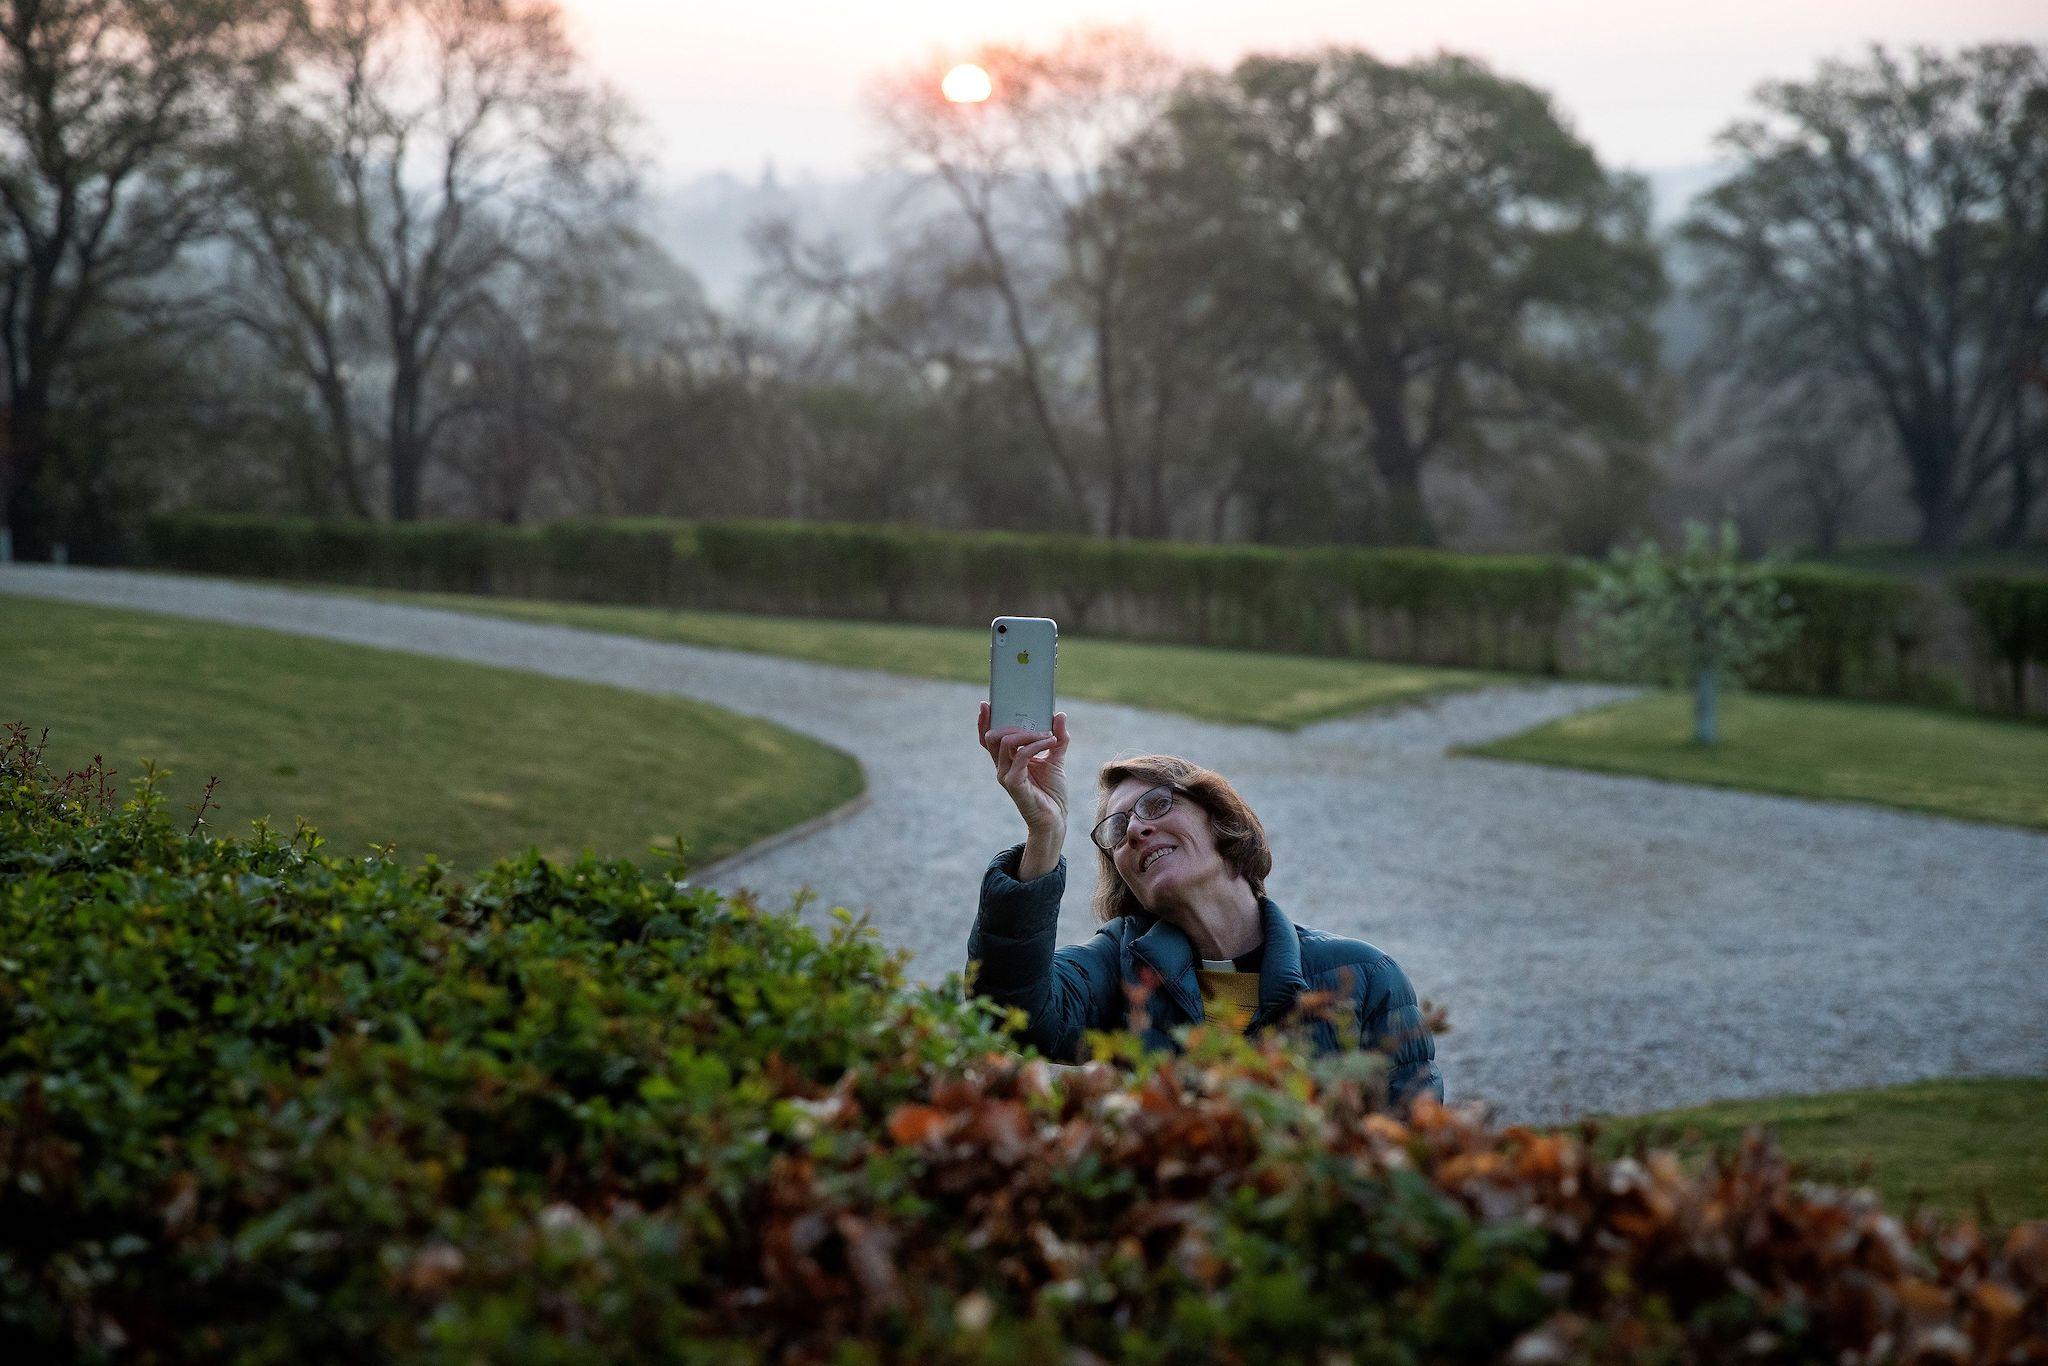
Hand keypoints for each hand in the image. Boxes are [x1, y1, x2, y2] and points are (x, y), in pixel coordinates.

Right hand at [977, 703, 1068, 839]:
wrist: (1055, 818)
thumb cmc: (1052, 792)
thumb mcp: (1056, 758)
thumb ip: (1057, 737)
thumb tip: (1059, 714)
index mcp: (1007, 761)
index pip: (989, 738)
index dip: (985, 722)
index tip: (987, 704)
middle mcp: (1002, 767)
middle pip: (993, 737)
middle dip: (1009, 722)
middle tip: (1032, 717)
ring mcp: (1005, 775)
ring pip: (1007, 742)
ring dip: (1029, 733)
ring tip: (1049, 733)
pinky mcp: (1014, 783)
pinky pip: (1022, 755)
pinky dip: (1037, 745)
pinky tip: (1051, 742)